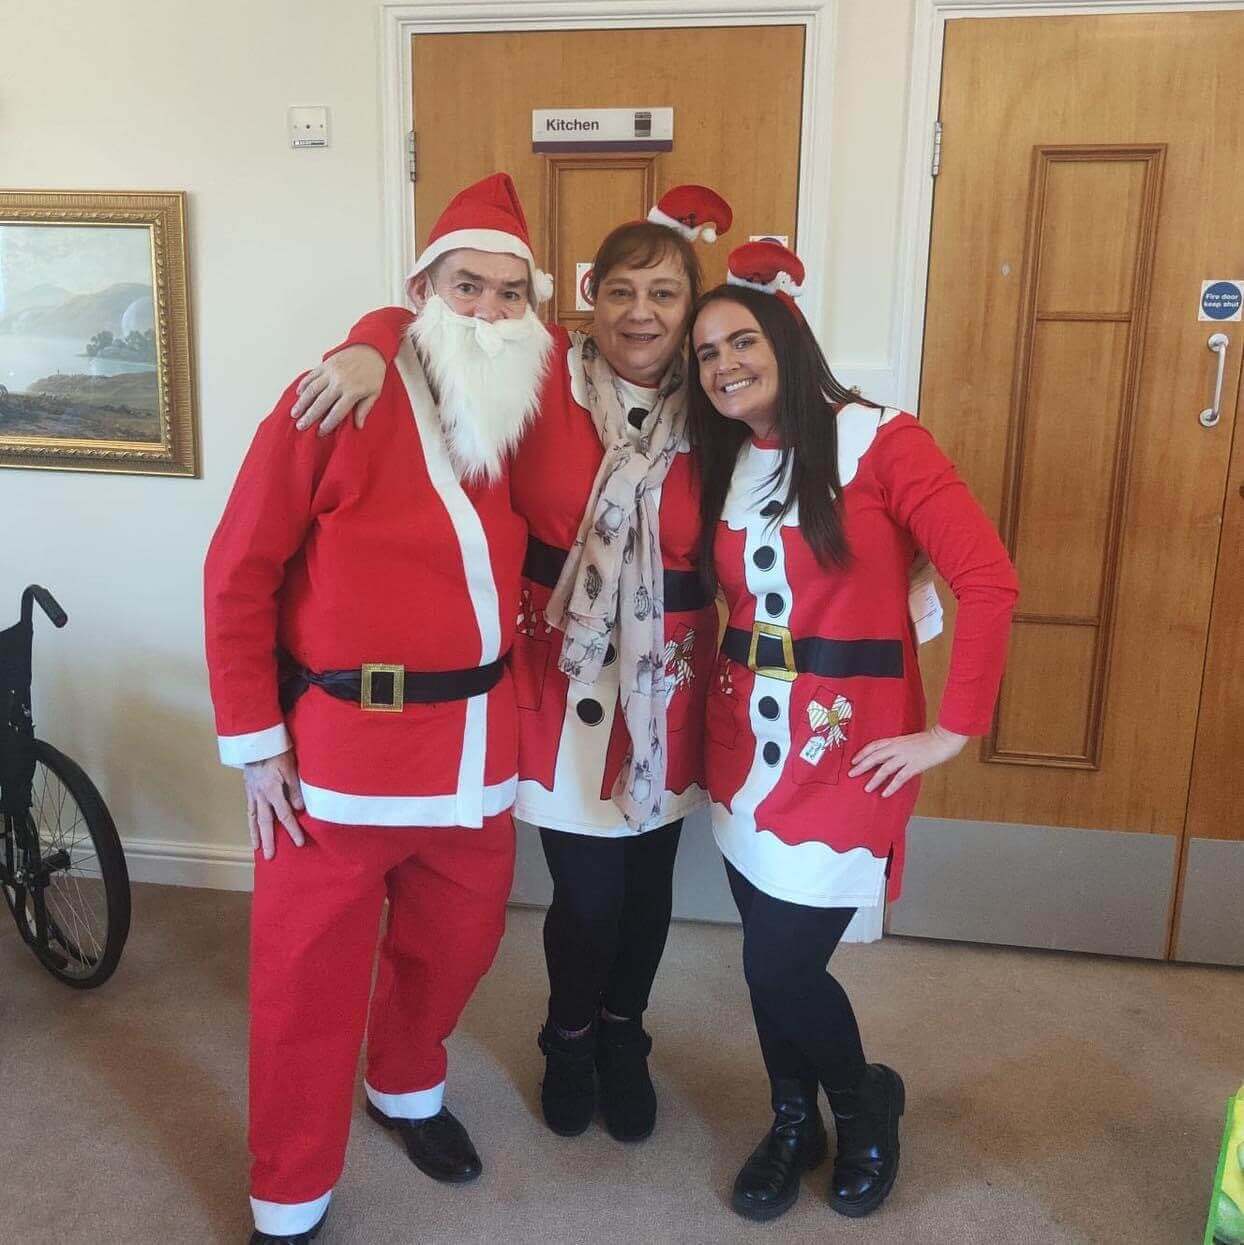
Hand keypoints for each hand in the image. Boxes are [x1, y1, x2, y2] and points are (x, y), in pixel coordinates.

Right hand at [243, 750, 305, 859]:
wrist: (256, 740)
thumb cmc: (277, 751)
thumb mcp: (291, 767)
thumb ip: (295, 789)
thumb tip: (300, 809)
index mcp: (272, 790)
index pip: (285, 815)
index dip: (292, 830)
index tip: (299, 843)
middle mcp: (260, 795)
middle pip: (266, 822)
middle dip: (269, 840)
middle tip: (270, 857)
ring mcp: (252, 793)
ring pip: (254, 818)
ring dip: (256, 834)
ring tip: (257, 849)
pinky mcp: (249, 789)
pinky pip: (249, 809)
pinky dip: (250, 821)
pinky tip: (252, 828)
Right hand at [290, 345, 385, 434]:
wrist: (371, 348)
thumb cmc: (374, 373)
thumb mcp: (374, 393)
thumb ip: (364, 409)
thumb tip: (358, 426)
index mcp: (352, 391)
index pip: (337, 412)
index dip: (327, 424)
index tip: (320, 432)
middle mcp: (339, 382)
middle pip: (321, 403)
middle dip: (309, 416)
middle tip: (301, 426)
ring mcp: (330, 372)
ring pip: (312, 390)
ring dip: (302, 402)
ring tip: (294, 413)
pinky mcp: (325, 364)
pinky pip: (311, 376)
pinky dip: (303, 385)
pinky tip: (298, 395)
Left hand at [848, 723, 967, 797]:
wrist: (944, 738)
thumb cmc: (929, 740)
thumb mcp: (909, 741)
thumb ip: (899, 747)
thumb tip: (890, 756)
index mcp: (896, 740)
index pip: (874, 745)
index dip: (863, 753)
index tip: (853, 760)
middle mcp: (898, 748)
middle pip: (875, 757)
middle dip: (862, 766)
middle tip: (851, 774)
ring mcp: (906, 756)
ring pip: (885, 768)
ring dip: (874, 779)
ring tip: (866, 788)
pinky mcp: (915, 765)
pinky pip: (900, 777)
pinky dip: (891, 786)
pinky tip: (885, 793)